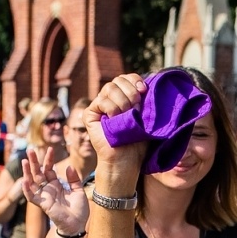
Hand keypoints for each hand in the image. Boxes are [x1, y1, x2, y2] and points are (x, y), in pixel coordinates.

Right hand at [22, 147, 87, 236]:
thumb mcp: (79, 191)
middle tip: (30, 150)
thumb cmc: (79, 210)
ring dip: (27, 172)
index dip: (49, 159)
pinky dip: (27, 189)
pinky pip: (32, 196)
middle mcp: (48, 189)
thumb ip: (74, 179)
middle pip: (38, 173)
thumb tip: (69, 166)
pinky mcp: (43, 204)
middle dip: (34, 162)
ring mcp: (44, 196)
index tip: (50, 149)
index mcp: (56, 185)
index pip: (49, 169)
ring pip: (32, 182)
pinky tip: (25, 180)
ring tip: (24, 161)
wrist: (77, 225)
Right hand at [85, 73, 148, 190]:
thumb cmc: (138, 141)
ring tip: (127, 116)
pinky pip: (101, 101)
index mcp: (123, 97)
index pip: (126, 77)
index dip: (135, 80)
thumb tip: (147, 83)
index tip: (144, 91)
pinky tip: (115, 120)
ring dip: (123, 101)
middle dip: (130, 92)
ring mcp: (99, 105)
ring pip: (109, 87)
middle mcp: (110, 99)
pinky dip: (112, 109)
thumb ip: (144, 99)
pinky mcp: (89, 114)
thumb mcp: (145, 116)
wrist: (127, 160)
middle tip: (136, 108)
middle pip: (118, 79)